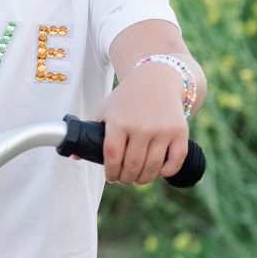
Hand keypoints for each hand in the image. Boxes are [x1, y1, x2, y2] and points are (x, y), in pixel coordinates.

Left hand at [98, 67, 190, 183]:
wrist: (157, 79)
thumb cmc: (127, 99)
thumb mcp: (105, 110)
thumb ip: (90, 131)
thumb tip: (76, 156)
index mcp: (119, 122)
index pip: (112, 157)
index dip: (111, 173)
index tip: (112, 177)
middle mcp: (141, 126)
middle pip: (132, 166)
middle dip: (126, 178)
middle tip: (124, 178)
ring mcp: (162, 130)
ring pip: (152, 168)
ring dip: (143, 178)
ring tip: (138, 177)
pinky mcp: (180, 131)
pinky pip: (176, 161)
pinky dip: (167, 171)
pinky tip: (159, 170)